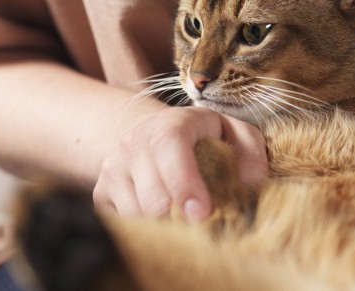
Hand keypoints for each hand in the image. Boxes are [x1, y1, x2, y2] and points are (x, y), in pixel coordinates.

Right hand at [92, 106, 267, 221]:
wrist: (156, 136)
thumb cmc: (204, 139)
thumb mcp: (233, 132)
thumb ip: (250, 149)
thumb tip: (252, 180)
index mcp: (171, 124)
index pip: (169, 147)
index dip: (184, 182)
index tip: (202, 213)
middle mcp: (135, 142)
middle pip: (154, 195)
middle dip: (181, 218)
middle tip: (201, 222)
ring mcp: (114, 166)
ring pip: (136, 215)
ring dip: (164, 226)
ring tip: (182, 216)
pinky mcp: (102, 190)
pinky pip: (121, 223)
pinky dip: (144, 229)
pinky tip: (160, 218)